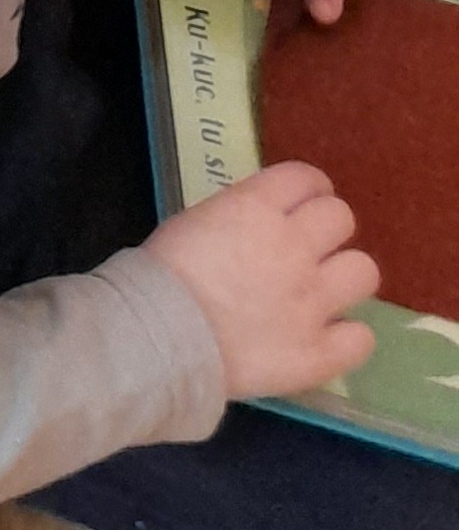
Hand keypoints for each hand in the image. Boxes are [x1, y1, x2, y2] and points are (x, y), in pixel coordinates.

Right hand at [144, 161, 379, 401]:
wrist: (164, 334)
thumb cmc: (168, 272)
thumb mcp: (200, 220)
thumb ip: (241, 216)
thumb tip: (260, 226)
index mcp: (259, 207)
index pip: (307, 178)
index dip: (310, 189)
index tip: (304, 204)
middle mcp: (296, 246)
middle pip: (341, 217)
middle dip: (327, 229)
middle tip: (310, 248)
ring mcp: (314, 301)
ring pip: (364, 272)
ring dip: (344, 278)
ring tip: (324, 293)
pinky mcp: (320, 351)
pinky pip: (362, 338)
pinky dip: (347, 337)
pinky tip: (327, 339)